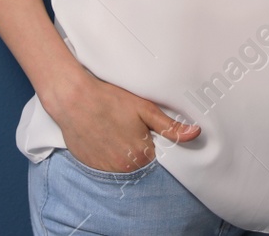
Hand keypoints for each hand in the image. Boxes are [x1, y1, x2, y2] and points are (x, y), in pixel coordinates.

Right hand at [51, 71, 199, 172]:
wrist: (73, 98)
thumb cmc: (109, 99)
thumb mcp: (144, 109)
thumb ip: (170, 126)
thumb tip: (195, 133)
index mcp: (142, 155)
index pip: (157, 157)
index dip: (152, 142)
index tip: (145, 130)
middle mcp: (124, 168)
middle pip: (139, 162)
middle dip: (137, 147)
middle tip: (127, 127)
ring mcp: (105, 169)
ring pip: (122, 165)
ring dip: (121, 152)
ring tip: (113, 130)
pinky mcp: (90, 166)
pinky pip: (104, 166)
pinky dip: (106, 154)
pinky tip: (102, 137)